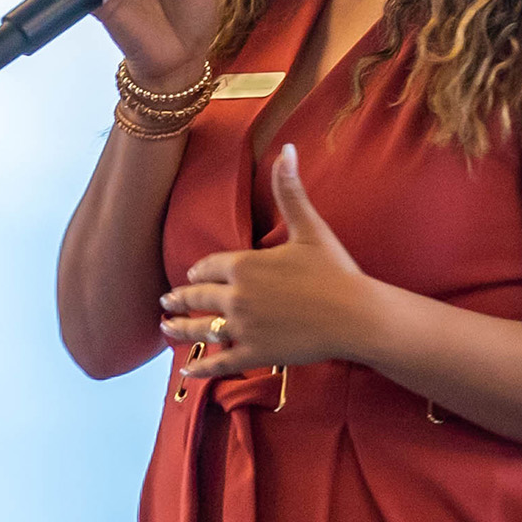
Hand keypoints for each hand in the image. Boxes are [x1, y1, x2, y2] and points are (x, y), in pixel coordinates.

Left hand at [159, 145, 371, 377]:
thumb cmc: (335, 270)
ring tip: (166, 329)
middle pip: (199, 298)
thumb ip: (290, 191)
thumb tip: (287, 148)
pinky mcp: (254, 354)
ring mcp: (243, 328)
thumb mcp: (310, 227)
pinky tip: (187, 372)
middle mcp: (236, 297)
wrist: (356, 316)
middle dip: (180, 299)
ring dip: (180, 330)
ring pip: (201, 330)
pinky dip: (201, 370)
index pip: (209, 268)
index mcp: (245, 265)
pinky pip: (220, 364)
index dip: (198, 272)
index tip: (190, 276)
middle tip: (165, 302)